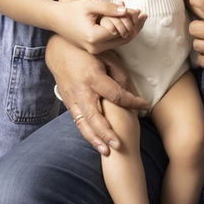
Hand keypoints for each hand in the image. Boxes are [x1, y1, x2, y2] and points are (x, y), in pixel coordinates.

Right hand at [45, 37, 148, 154]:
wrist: (59, 51)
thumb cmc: (86, 52)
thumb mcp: (106, 56)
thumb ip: (118, 74)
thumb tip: (128, 91)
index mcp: (93, 78)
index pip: (116, 94)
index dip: (132, 102)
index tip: (145, 106)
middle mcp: (82, 92)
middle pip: (95, 117)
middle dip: (107, 133)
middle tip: (118, 145)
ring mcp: (73, 99)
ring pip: (83, 124)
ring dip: (94, 139)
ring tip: (106, 152)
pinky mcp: (68, 103)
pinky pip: (78, 122)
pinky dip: (87, 134)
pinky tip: (96, 143)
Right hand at [53, 0, 147, 53]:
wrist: (56, 19)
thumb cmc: (73, 10)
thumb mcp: (92, 5)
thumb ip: (110, 8)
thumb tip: (129, 11)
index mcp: (94, 37)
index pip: (121, 30)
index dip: (132, 20)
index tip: (140, 11)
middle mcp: (96, 47)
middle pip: (124, 39)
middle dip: (135, 26)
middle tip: (143, 14)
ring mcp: (95, 51)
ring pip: (120, 42)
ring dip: (130, 29)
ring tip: (139, 16)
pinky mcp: (95, 50)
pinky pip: (113, 42)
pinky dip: (121, 32)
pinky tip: (127, 21)